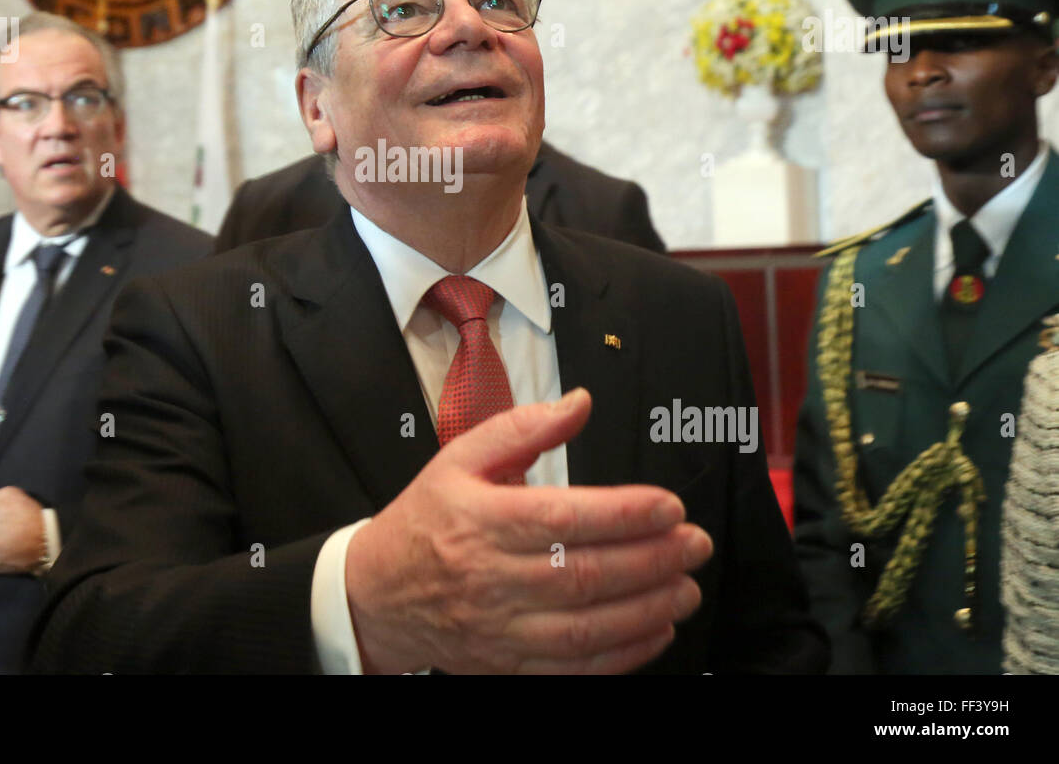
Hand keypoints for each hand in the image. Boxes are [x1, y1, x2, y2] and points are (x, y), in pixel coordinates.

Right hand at [345, 388, 712, 674]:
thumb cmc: (425, 519)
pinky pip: (573, 668)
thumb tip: (579, 403)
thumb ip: (522, 427)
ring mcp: (499, 628)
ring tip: (687, 587)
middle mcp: (490, 577)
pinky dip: (622, 654)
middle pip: (584, 574)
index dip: (624, 513)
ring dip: (647, 609)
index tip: (669, 505)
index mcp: (480, 519)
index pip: (563, 517)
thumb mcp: (460, 458)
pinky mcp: (506, 664)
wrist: (376, 594)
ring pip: (586, 628)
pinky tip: (656, 629)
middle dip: (652, 560)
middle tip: (695, 543)